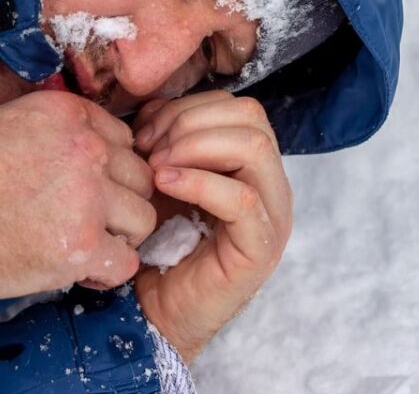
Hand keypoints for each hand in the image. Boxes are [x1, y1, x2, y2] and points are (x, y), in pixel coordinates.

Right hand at [0, 90, 156, 298]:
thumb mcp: (9, 123)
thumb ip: (57, 134)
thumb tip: (89, 156)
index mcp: (70, 115)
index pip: (122, 142)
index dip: (108, 170)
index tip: (86, 189)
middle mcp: (88, 149)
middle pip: (140, 178)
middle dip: (120, 202)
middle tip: (89, 221)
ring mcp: (89, 198)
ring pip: (143, 218)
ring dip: (119, 236)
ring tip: (85, 245)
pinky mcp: (81, 245)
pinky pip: (125, 262)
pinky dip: (108, 272)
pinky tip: (82, 271)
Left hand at [131, 91, 292, 362]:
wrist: (154, 312)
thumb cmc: (160, 245)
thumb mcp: (164, 178)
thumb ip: (168, 140)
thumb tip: (156, 107)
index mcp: (254, 166)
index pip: (239, 108)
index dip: (190, 108)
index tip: (146, 132)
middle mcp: (272, 186)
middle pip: (251, 119)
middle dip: (192, 123)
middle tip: (150, 149)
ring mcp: (272, 216)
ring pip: (253, 148)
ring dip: (195, 147)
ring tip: (156, 167)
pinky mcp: (259, 247)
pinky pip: (240, 198)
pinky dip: (198, 181)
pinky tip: (164, 184)